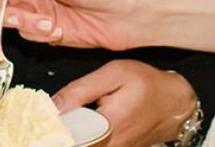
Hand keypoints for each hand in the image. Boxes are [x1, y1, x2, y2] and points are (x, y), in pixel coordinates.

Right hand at [0, 0, 144, 49]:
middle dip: (8, 13)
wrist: (126, 15)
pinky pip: (30, 38)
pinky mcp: (48, 33)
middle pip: (1, 5)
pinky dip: (40, 36)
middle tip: (20, 17)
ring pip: (14, 24)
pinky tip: (57, 31)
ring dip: (28, 26)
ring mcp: (41, 14)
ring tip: (48, 24)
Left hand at [54, 60, 196, 146]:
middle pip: (74, 144)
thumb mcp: (115, 74)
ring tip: (65, 120)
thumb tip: (54, 104)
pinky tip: (78, 125)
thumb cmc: (148, 85)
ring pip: (83, 145)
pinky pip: (92, 146)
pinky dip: (82, 137)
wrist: (175, 103)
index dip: (51, 129)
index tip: (39, 120)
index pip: (68, 137)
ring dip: (70, 135)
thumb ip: (81, 89)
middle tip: (49, 119)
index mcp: (107, 124)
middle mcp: (111, 144)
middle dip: (58, 133)